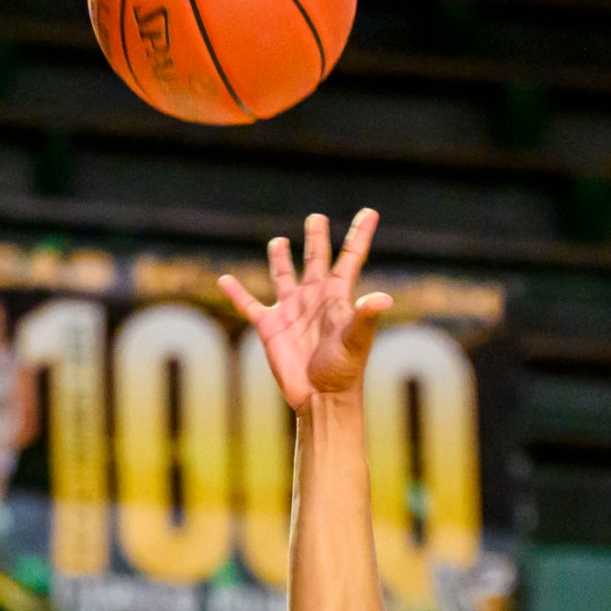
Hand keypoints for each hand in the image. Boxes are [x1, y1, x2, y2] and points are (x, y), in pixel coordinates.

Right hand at [219, 209, 390, 409]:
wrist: (321, 399)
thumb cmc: (344, 371)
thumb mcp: (356, 341)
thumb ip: (366, 317)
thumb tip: (384, 298)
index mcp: (337, 297)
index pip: (349, 258)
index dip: (359, 235)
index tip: (370, 212)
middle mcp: (314, 299)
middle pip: (316, 259)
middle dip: (317, 238)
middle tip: (316, 217)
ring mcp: (291, 311)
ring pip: (283, 276)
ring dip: (279, 259)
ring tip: (278, 241)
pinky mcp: (270, 326)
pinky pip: (248, 304)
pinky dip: (236, 293)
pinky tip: (225, 280)